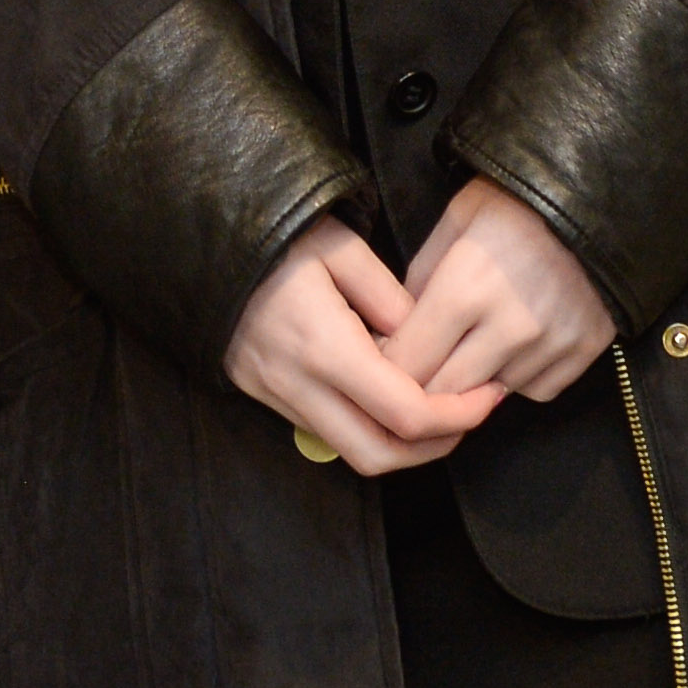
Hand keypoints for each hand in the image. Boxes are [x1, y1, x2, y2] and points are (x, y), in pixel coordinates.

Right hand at [223, 216, 505, 473]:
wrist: (199, 235)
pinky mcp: (262, 392)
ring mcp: (275, 394)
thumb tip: (422, 339)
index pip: (405, 414)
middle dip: (435, 447)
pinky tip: (381, 389)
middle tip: (468, 416)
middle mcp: (298, 384)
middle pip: (380, 456)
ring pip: (351, 452)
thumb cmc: (274, 231)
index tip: (488, 397)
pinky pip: (324, 429)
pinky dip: (364, 424)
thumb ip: (390, 297)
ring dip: (399, 443)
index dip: (458, 416)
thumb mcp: (341, 246)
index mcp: (323, 346)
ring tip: (433, 406)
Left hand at [388, 180, 614, 403]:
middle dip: (423, 386)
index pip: (410, 360)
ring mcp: (549, 346)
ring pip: (491, 396)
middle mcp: (509, 327)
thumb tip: (399, 324)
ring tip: (472, 343)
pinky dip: (519, 377)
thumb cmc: (517, 199)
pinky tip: (515, 344)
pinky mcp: (582, 355)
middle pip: (446, 391)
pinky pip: (534, 390)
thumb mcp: (458, 218)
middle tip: (418, 367)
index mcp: (465, 287)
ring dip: (474, 380)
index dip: (389, 367)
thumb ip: (423, 273)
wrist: (598, 194)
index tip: (382, 361)